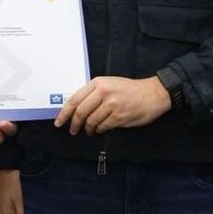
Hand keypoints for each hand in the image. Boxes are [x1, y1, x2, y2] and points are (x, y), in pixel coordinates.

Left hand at [54, 75, 170, 134]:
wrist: (153, 93)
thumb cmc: (130, 89)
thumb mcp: (110, 83)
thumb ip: (93, 93)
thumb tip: (76, 108)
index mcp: (98, 83)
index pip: (75, 99)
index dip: (64, 113)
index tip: (59, 121)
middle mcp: (103, 92)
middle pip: (80, 112)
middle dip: (74, 124)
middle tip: (73, 130)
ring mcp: (112, 104)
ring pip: (91, 121)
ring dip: (88, 129)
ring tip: (89, 130)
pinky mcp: (119, 116)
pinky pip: (102, 127)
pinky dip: (99, 130)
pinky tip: (100, 129)